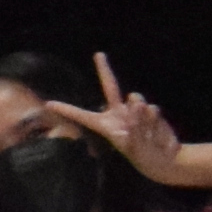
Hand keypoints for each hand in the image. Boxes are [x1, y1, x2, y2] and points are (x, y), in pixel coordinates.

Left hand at [41, 55, 196, 187]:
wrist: (163, 157)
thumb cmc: (141, 154)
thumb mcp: (131, 144)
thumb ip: (133, 123)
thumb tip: (138, 101)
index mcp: (105, 125)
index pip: (83, 116)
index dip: (67, 110)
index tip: (48, 104)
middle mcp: (118, 113)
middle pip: (110, 87)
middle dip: (104, 69)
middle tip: (98, 54)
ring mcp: (134, 110)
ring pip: (136, 100)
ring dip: (140, 114)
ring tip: (144, 131)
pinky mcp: (151, 111)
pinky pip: (152, 109)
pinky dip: (154, 120)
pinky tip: (156, 131)